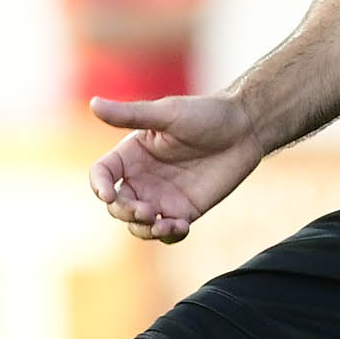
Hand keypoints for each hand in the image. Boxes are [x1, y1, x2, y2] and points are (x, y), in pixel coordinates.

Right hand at [87, 93, 266, 242]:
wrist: (245, 128)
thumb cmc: (206, 114)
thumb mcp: (167, 113)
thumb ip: (131, 114)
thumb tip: (94, 103)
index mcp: (132, 154)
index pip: (102, 174)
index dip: (99, 186)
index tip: (108, 193)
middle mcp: (142, 178)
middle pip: (117, 205)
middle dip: (124, 212)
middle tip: (145, 210)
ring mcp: (163, 197)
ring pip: (138, 224)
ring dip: (143, 229)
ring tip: (162, 224)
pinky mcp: (185, 210)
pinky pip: (168, 232)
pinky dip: (169, 236)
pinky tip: (180, 227)